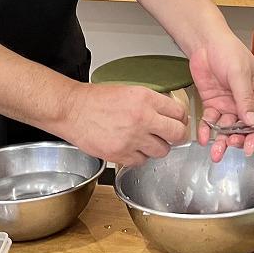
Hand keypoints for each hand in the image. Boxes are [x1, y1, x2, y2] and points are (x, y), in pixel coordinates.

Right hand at [58, 82, 187, 166]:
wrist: (73, 110)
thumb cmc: (96, 100)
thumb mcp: (129, 91)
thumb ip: (151, 103)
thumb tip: (169, 114)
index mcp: (145, 99)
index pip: (179, 112)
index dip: (181, 119)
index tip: (178, 122)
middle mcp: (142, 118)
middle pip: (177, 134)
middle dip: (176, 136)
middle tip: (170, 135)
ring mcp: (132, 138)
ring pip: (162, 151)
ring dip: (156, 147)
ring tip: (145, 141)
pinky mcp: (120, 154)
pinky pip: (141, 161)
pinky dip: (138, 157)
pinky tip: (130, 147)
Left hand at [190, 34, 253, 161]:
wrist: (204, 42)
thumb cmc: (228, 51)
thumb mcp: (239, 74)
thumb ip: (245, 99)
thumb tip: (252, 122)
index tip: (248, 149)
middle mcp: (244, 102)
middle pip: (243, 127)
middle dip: (237, 140)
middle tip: (229, 146)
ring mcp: (228, 104)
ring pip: (227, 128)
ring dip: (221, 140)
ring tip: (215, 152)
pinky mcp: (212, 104)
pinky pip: (211, 121)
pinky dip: (207, 130)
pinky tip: (204, 138)